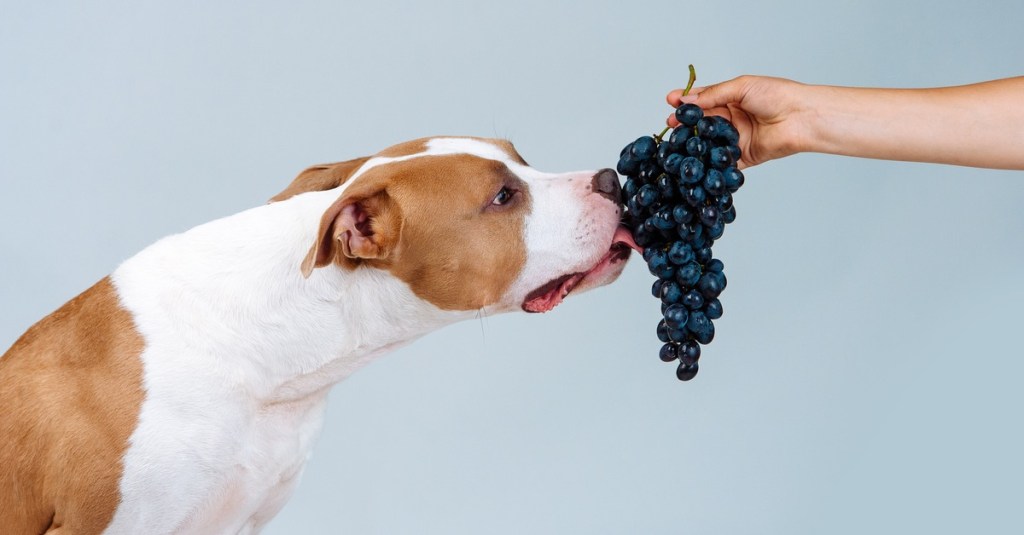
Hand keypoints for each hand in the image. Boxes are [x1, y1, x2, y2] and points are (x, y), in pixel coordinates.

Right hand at [666, 76, 811, 168]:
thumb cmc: (776, 95)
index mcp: (732, 99)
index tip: (671, 100)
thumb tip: (687, 101)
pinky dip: (708, 161)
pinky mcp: (741, 158)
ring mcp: (735, 139)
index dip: (687, 101)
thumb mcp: (741, 87)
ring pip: (708, 142)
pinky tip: (693, 159)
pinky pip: (721, 161)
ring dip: (693, 142)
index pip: (704, 100)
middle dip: (686, 122)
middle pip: (703, 122)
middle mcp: (732, 119)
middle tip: (670, 123)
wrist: (800, 117)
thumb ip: (713, 95)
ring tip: (678, 140)